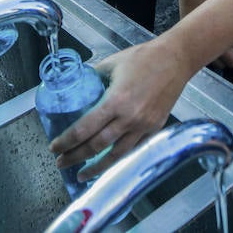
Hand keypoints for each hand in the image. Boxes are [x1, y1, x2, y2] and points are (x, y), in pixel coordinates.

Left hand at [49, 37, 196, 178]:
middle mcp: (129, 118)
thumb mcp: (112, 63)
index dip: (67, 141)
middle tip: (61, 162)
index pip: (84, 129)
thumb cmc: (145, 57)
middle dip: (75, 157)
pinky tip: (109, 162)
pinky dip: (119, 158)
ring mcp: (143, 125)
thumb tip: (79, 84)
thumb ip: (94, 76)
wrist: (176, 59)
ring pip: (115, 155)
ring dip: (96, 167)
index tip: (55, 147)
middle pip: (96, 146)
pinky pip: (133, 148)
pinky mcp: (155, 127)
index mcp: (115, 101)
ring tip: (82, 174)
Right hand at [175, 0, 232, 69]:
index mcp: (214, 42)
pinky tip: (217, 37)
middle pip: (218, 62)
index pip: (231, 60)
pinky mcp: (188, 30)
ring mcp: (192, 38)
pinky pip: (201, 45)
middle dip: (231, 62)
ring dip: (220, 54)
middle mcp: (201, 44)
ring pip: (208, 55)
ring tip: (232, 47)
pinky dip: (211, 46)